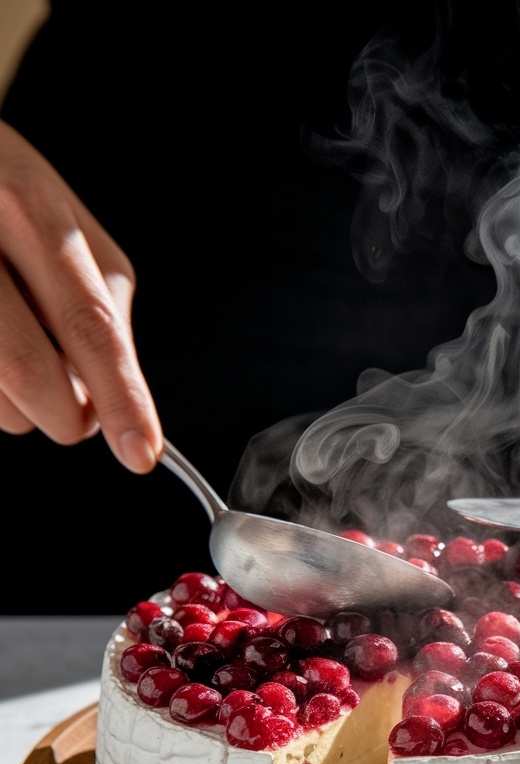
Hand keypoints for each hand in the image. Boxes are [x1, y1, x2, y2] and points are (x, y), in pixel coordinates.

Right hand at [0, 121, 160, 470]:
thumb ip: (101, 302)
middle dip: (69, 415)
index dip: (120, 397)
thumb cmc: (2, 192)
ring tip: (12, 340)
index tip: (142, 453)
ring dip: (20, 404)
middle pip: (33, 376)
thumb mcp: (63, 219)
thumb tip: (115, 394)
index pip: (88, 324)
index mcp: (27, 206)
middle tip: (77, 405)